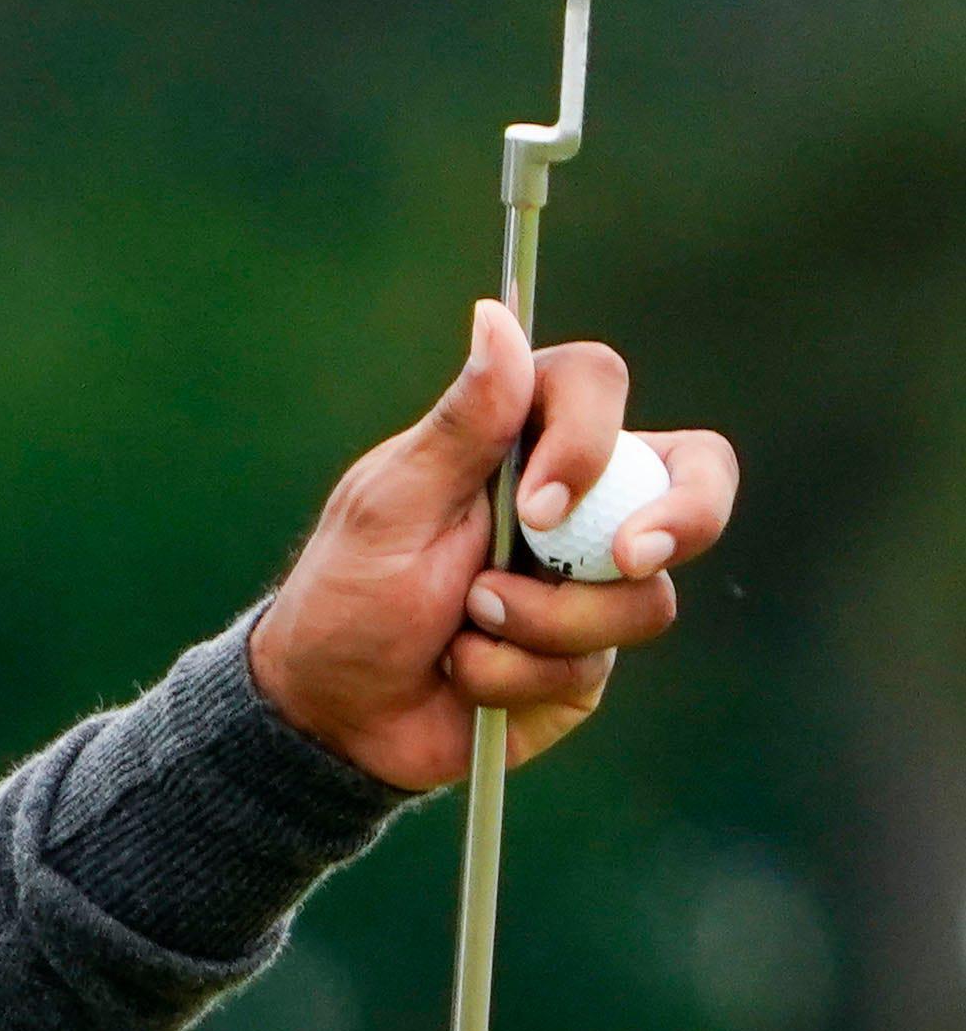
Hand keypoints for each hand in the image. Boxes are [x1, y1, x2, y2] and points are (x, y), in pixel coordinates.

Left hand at [248, 298, 737, 791]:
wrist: (333, 715)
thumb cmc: (345, 599)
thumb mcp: (390, 508)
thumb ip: (461, 422)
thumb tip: (495, 315)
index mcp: (517, 445)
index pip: (595, 387)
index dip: (589, 438)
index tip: (539, 507)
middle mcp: (575, 505)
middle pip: (696, 476)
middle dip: (686, 517)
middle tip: (628, 559)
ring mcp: (590, 583)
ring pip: (643, 595)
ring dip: (538, 623)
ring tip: (461, 629)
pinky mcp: (587, 656)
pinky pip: (592, 663)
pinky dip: (514, 674)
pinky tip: (462, 674)